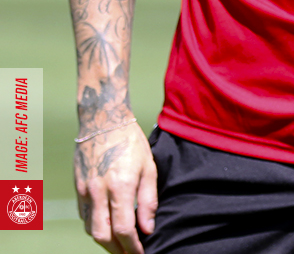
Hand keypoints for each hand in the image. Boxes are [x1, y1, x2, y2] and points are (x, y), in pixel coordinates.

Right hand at [74, 120, 157, 253]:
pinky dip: (95, 226)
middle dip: (117, 250)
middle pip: (103, 236)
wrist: (103, 120)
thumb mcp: (148, 166)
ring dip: (105, 241)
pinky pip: (83, 216)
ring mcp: (85, 190)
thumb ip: (148, 200)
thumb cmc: (130, 141)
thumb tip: (147, 229)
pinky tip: (107, 226)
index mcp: (120, 186)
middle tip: (130, 253)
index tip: (141, 253)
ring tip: (120, 243)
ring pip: (90, 229)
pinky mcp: (78, 187)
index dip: (133, 247)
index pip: (124, 229)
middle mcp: (99, 191)